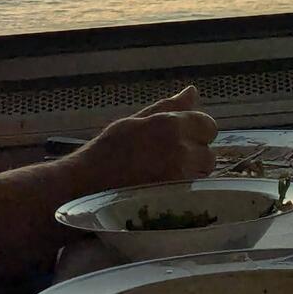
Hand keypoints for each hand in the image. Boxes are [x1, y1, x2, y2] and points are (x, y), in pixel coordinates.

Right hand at [74, 86, 217, 189]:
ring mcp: (179, 178)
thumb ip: (168, 108)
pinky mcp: (174, 202)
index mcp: (170, 125)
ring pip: (201, 176)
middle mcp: (180, 149)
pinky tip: (164, 192)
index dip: (198, 132)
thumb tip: (192, 92)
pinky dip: (184, 193)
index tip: (184, 139)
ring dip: (191, 175)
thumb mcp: (135, 122)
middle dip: (196, 156)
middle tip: (172, 162)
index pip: (208, 125)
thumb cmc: (106, 152)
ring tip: (166, 178)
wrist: (82, 188)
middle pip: (209, 154)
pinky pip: (192, 194)